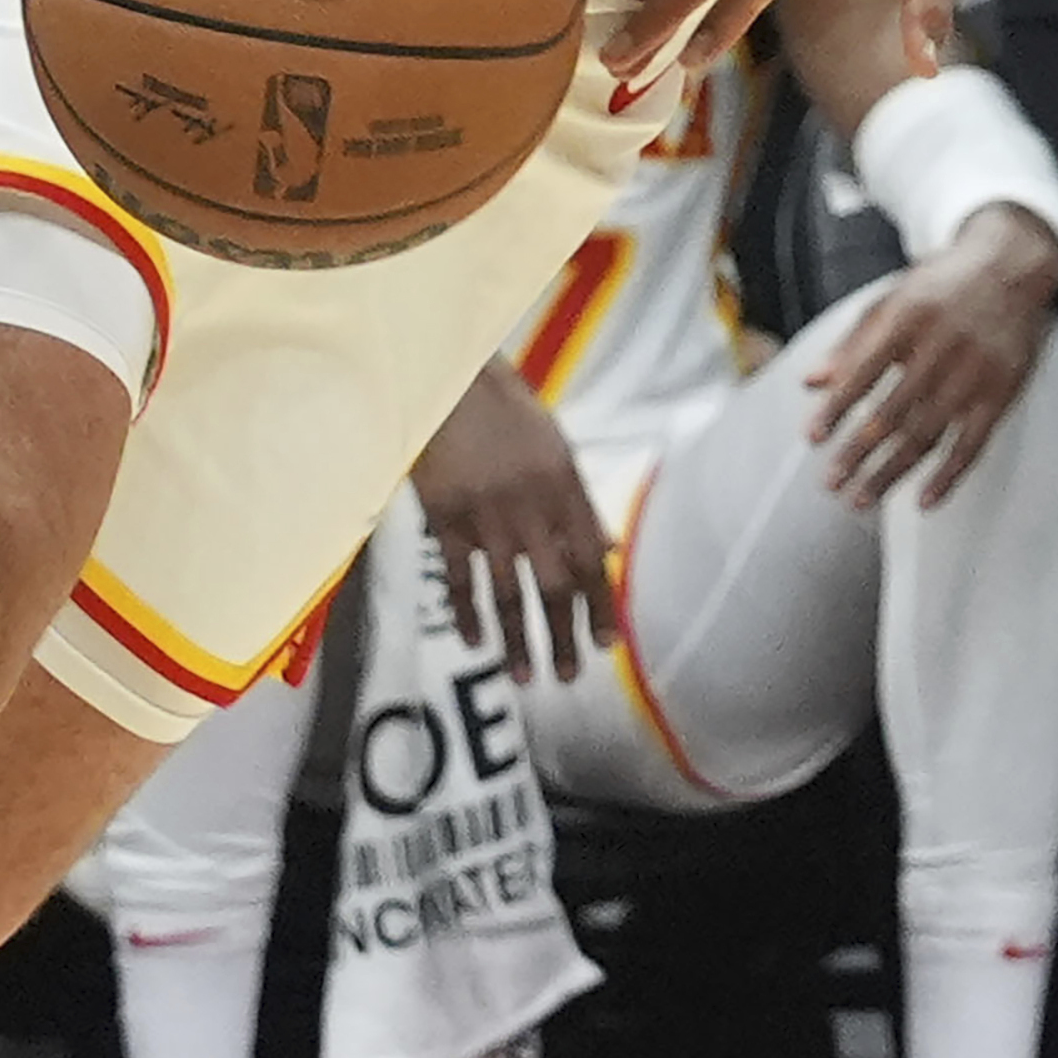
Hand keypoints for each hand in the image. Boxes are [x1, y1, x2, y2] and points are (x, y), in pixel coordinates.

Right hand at [409, 363, 611, 672]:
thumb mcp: (556, 451)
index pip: (591, 559)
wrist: (448, 380)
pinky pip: (460, 577)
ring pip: (509, 590)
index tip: (606, 645)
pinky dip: (468, 611)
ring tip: (526, 677)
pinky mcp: (445, 518)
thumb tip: (611, 551)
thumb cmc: (507, 413)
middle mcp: (532, 506)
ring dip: (518, 639)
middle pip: (555, 584)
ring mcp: (488, 515)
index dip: (599, 605)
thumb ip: (581, 506)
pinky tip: (476, 640)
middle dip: (564, 636)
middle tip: (568, 677)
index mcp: (565, 487)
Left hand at [803, 208, 1057, 504]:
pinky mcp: (1003, 391)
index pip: (864, 371)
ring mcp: (976, 372)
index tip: (812, 438)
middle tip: (830, 483)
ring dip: (891, 472)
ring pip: (928, 434)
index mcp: (909, 317)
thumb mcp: (893, 299)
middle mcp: (943, 345)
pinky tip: (923, 501)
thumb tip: (809, 383)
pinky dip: (949, 476)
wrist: (1011, 266)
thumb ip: (852, 342)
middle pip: (893, 411)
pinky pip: (973, 443)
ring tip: (861, 499)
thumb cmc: (941, 286)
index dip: (836, 407)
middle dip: (858, 451)